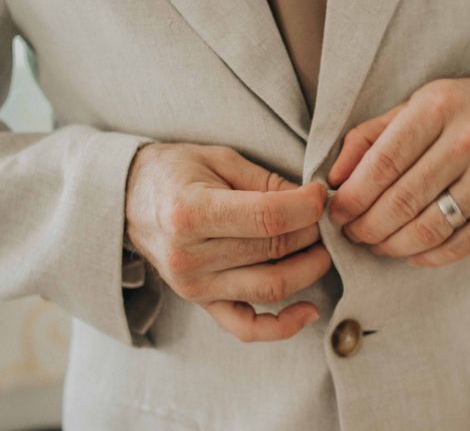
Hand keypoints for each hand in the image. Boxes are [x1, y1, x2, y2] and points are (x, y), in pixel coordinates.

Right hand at [125, 143, 329, 341]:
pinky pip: (247, 327)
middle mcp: (190, 256)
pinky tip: (309, 310)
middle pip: (274, 250)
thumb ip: (266, 181)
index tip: (321, 195)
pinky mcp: (201, 303)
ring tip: (323, 247)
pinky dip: (283, 326)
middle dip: (313, 231)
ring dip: (309, 268)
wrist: (128, 198)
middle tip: (325, 216)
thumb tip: (312, 200)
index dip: (307, 207)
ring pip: (271, 288)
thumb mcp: (219, 159)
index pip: (268, 217)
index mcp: (191, 212)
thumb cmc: (174, 172)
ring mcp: (194, 286)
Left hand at [328, 76, 469, 266]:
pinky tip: (408, 252)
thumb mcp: (409, 108)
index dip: (353, 196)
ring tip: (374, 244)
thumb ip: (366, 139)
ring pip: (430, 229)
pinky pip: (460, 245)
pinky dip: (427, 256)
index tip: (336, 213)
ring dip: (391, 246)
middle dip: (367, 227)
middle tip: (351, 233)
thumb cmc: (454, 113)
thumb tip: (333, 180)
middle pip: (403, 201)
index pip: (383, 163)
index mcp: (437, 109)